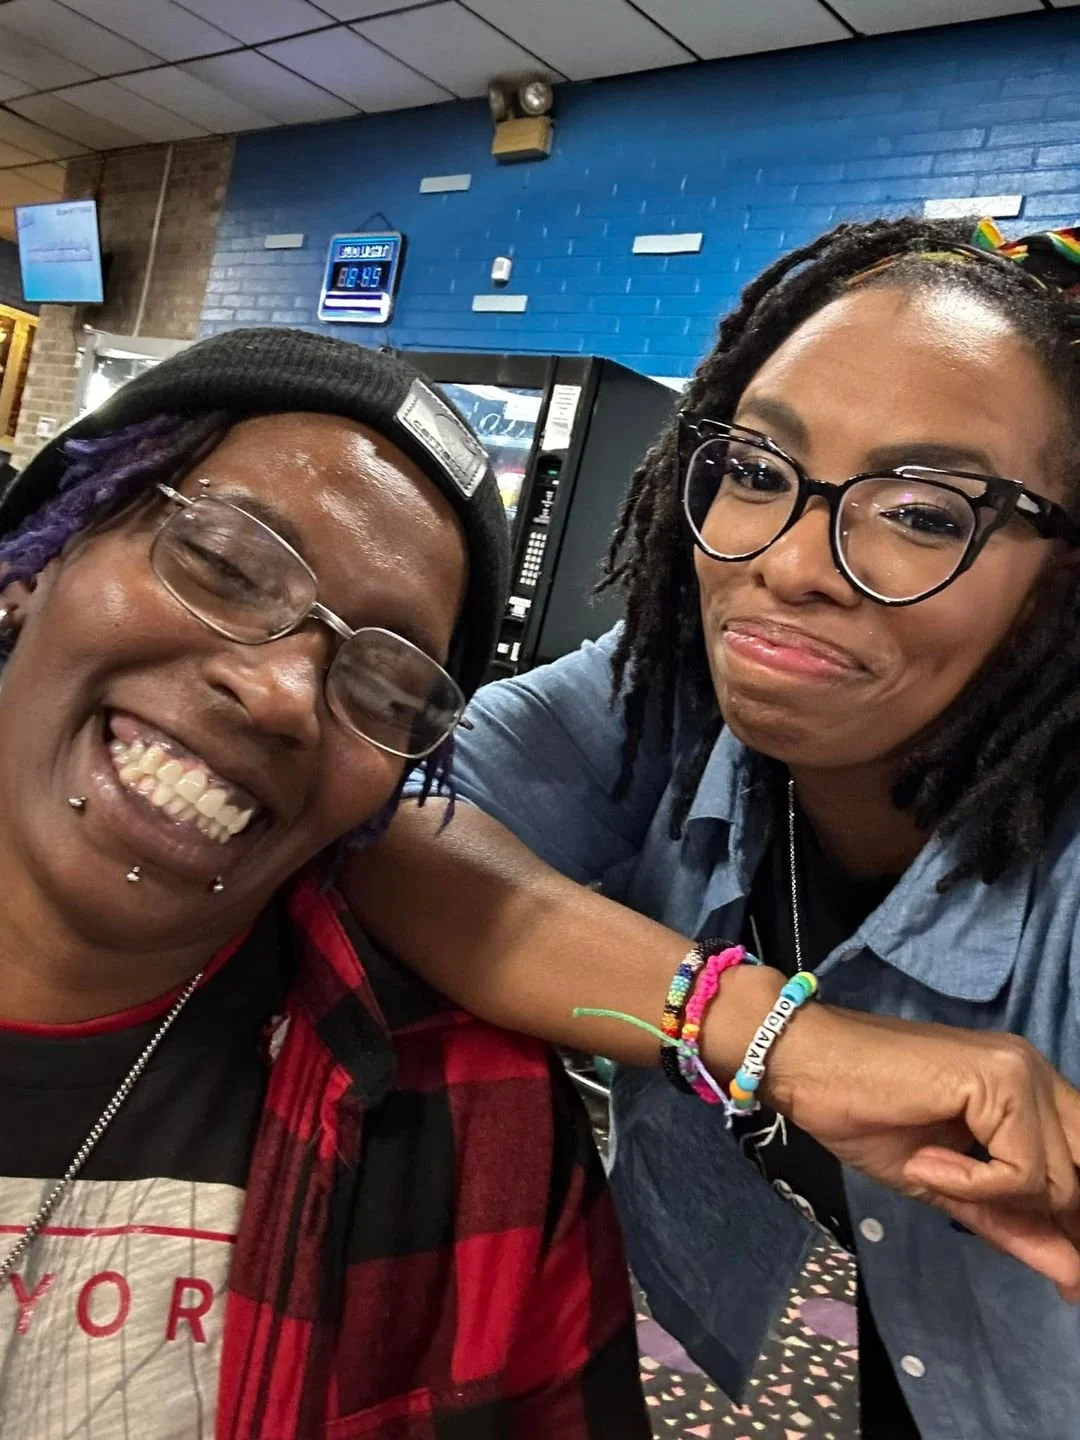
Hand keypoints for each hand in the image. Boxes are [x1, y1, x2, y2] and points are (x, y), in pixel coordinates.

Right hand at [764, 1004, 1079, 1300]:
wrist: (807, 1065)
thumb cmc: (860, 1113)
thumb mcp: (945, 1183)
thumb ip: (1009, 1223)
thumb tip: (1073, 1278)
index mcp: (1024, 1088)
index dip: (1069, 1215)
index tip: (1065, 1265)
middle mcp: (1035, 1072)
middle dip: (1050, 1218)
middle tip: (1000, 1234)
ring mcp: (1021, 1072)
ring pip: (1058, 1180)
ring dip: (992, 1198)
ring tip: (930, 1171)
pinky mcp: (1000, 1081)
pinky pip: (1021, 1171)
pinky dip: (974, 1185)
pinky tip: (925, 1162)